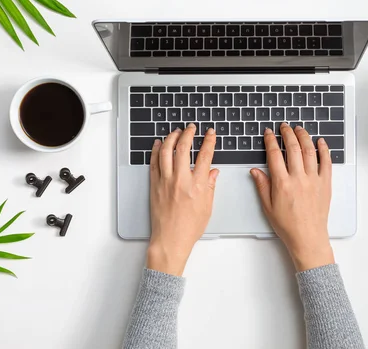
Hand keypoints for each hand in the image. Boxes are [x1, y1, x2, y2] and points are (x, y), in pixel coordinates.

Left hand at [147, 124, 218, 275]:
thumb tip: (213, 172)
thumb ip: (210, 186)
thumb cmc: (189, 227)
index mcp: (197, 185)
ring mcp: (165, 181)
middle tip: (191, 128)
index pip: (205, 155)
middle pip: (184, 148)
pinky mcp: (155, 185)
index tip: (210, 133)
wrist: (170, 240)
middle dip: (188, 134)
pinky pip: (154, 162)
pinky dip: (156, 150)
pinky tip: (159, 144)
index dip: (209, 141)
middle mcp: (180, 180)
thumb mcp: (207, 207)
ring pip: (167, 151)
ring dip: (172, 138)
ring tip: (176, 132)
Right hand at [250, 123, 334, 271]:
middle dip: (287, 134)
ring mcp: (314, 180)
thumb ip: (262, 186)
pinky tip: (320, 142)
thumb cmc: (288, 225)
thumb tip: (255, 170)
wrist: (308, 237)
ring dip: (304, 137)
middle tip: (284, 126)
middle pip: (293, 148)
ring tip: (299, 129)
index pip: (274, 155)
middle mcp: (298, 178)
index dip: (270, 141)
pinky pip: (326, 162)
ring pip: (309, 151)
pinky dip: (324, 150)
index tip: (268, 133)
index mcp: (282, 184)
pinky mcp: (325, 184)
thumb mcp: (268, 207)